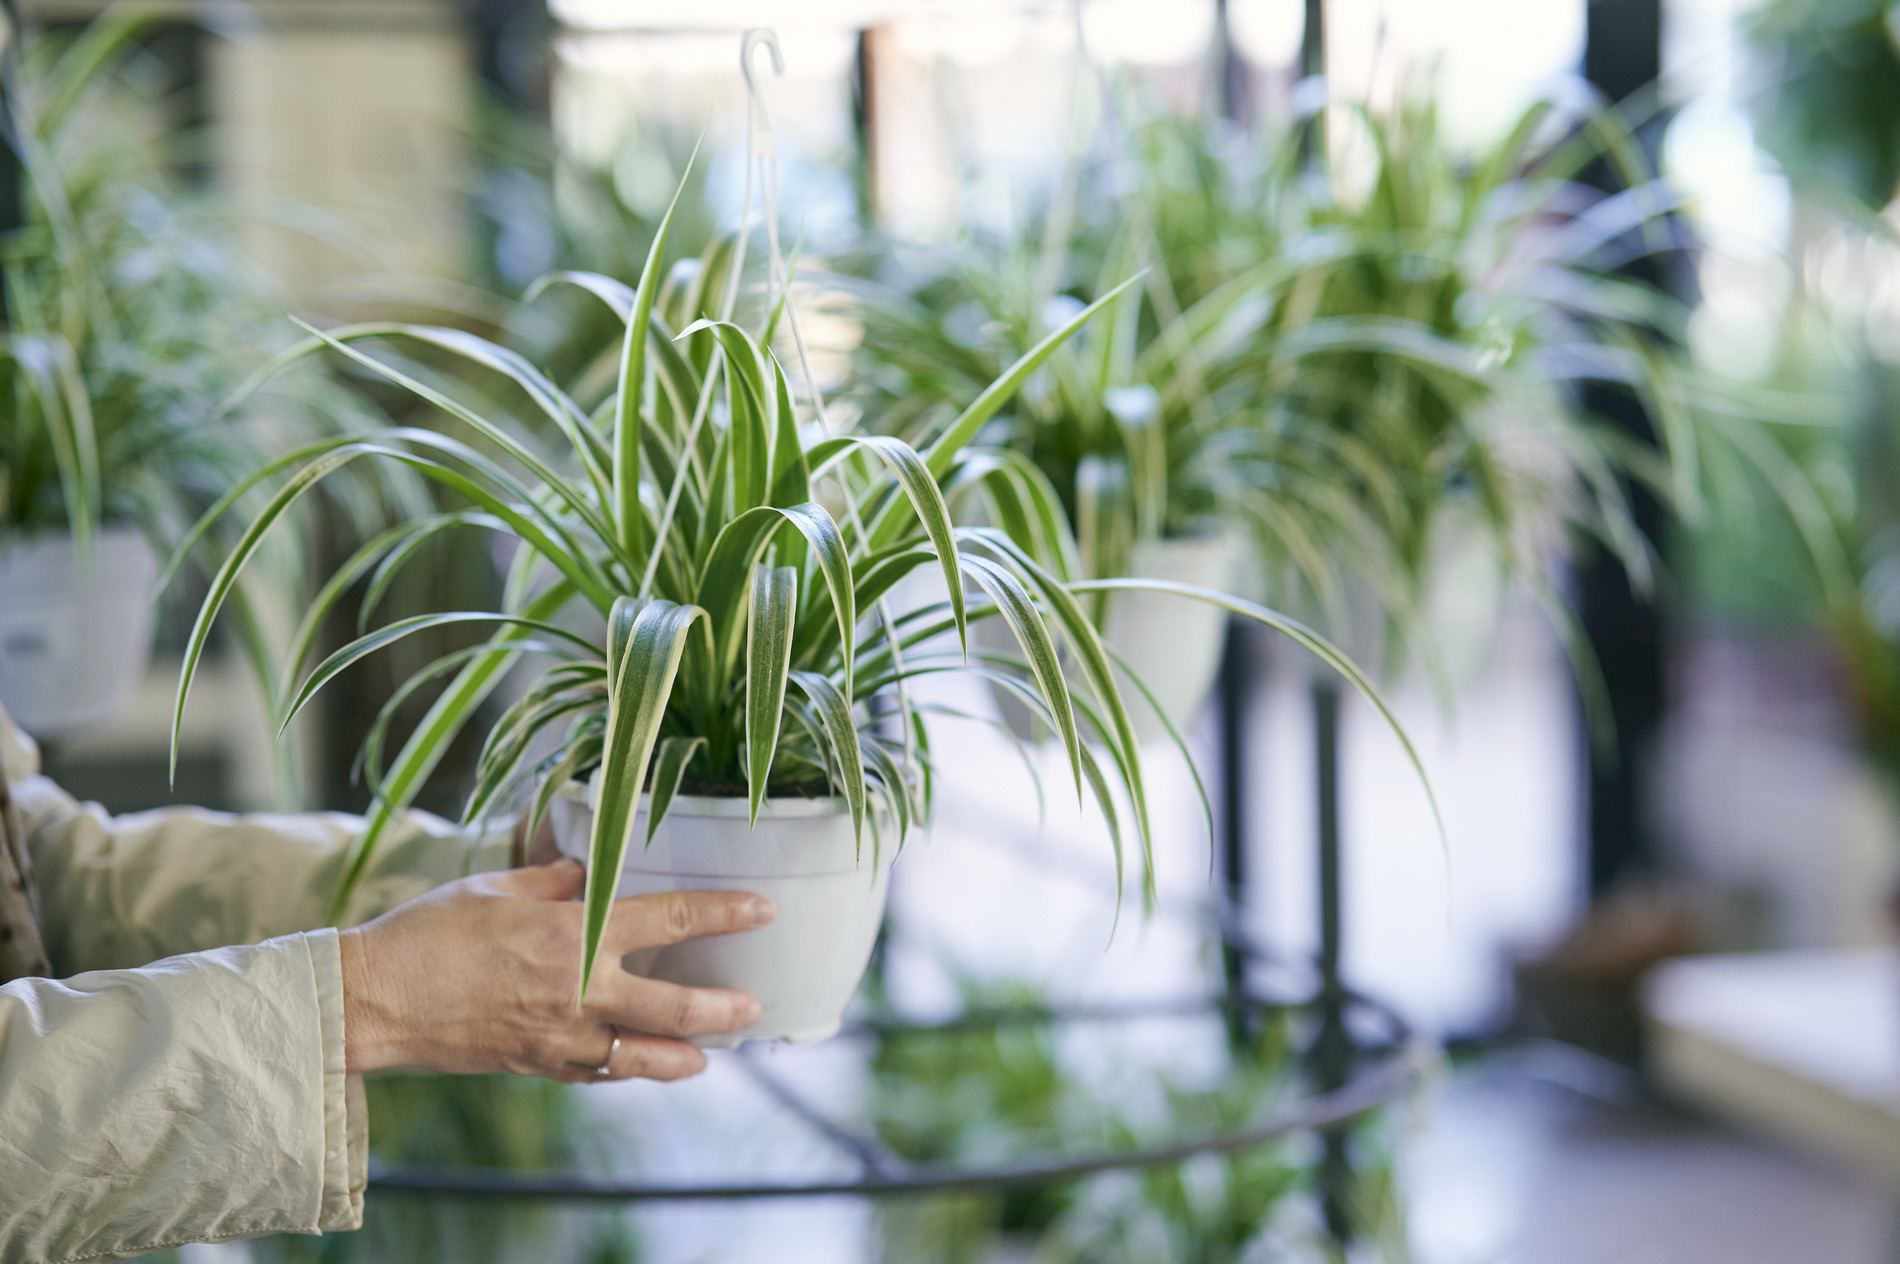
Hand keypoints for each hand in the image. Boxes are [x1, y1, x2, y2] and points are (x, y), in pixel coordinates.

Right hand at [338, 859, 770, 1082]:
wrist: (373, 1000)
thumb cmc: (429, 931)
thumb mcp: (497, 884)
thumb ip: (556, 880)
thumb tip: (592, 873)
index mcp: (573, 933)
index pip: (672, 917)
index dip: (726, 913)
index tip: (762, 910)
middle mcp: (579, 990)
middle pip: (678, 1007)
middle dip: (726, 1007)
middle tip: (753, 1005)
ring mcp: (563, 1037)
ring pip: (648, 1058)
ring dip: (689, 1055)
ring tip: (712, 1050)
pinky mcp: (542, 1067)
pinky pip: (604, 1073)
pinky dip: (632, 1068)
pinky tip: (647, 1061)